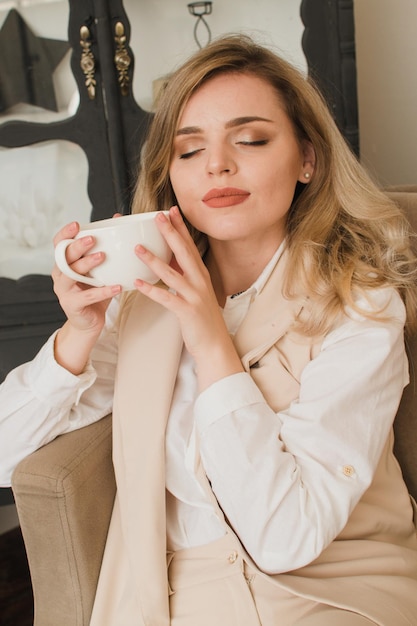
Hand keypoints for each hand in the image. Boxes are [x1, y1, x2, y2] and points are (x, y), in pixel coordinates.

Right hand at [51, 219, 121, 374]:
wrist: (90, 322)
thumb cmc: (95, 292)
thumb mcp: (100, 269)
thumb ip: (106, 247)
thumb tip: (118, 219)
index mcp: (65, 263)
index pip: (59, 244)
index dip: (65, 233)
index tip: (77, 224)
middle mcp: (60, 275)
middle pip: (63, 257)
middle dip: (77, 246)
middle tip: (92, 239)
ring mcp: (64, 291)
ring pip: (71, 274)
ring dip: (86, 264)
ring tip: (102, 257)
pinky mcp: (72, 305)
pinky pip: (87, 297)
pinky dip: (103, 291)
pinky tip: (117, 287)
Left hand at [134, 207, 242, 390]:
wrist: (215, 345)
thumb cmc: (202, 319)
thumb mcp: (196, 292)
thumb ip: (184, 276)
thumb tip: (168, 261)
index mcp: (201, 275)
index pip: (190, 246)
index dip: (180, 227)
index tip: (171, 210)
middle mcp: (200, 282)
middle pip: (184, 253)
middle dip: (170, 233)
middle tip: (157, 216)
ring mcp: (195, 296)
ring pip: (172, 274)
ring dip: (154, 260)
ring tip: (137, 248)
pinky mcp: (187, 311)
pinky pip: (166, 298)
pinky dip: (151, 290)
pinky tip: (137, 283)